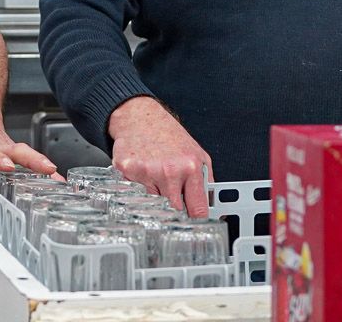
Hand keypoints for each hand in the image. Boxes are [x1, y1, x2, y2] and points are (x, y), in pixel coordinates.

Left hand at [0, 116, 58, 218]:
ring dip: (45, 167)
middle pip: (17, 152)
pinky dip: (48, 173)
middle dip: (32, 161)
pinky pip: (35, 163)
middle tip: (47, 169)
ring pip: (30, 155)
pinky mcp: (18, 154)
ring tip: (61, 182)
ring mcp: (10, 150)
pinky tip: (61, 185)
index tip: (7, 166)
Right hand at [107, 96, 212, 217]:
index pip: (198, 208)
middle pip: (175, 211)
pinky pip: (134, 193)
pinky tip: (142, 171)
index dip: (196, 219)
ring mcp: (147, 172)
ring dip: (154, 195)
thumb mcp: (198, 154)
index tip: (195, 224)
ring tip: (156, 176)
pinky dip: (137, 187)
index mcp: (191, 167)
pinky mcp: (128, 171)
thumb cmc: (168, 136)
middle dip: (174, 207)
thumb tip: (212, 210)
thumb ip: (205, 183)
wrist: (140, 117)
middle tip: (171, 193)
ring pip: (153, 204)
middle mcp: (170, 171)